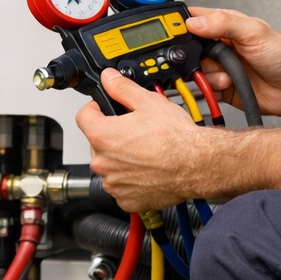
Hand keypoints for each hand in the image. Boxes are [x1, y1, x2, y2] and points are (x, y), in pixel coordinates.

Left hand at [76, 68, 228, 212]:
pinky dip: (130, 180)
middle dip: (111, 135)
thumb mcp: (148, 102)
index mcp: (103, 136)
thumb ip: (122, 88)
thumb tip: (108, 79)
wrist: (197, 165)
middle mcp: (103, 163)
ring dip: (120, 159)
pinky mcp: (126, 200)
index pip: (83, 117)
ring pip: (109, 166)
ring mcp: (114, 184)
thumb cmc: (176, 138)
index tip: (104, 109)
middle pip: (97, 142)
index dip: (95, 109)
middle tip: (134, 131)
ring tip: (144, 151)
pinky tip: (147, 169)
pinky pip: (121, 187)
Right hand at [185, 7, 280, 119]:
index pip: (194, 19)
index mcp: (225, 25)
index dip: (181, 25)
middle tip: (207, 59)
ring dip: (208, 73)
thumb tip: (194, 22)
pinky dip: (211, 88)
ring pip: (194, 70)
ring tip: (227, 73)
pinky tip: (227, 84)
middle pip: (188, 48)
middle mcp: (219, 45)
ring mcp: (219, 66)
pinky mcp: (220, 86)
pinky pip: (203, 88)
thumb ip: (223, 23)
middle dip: (193, 56)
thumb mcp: (254, 32)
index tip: (179, 35)